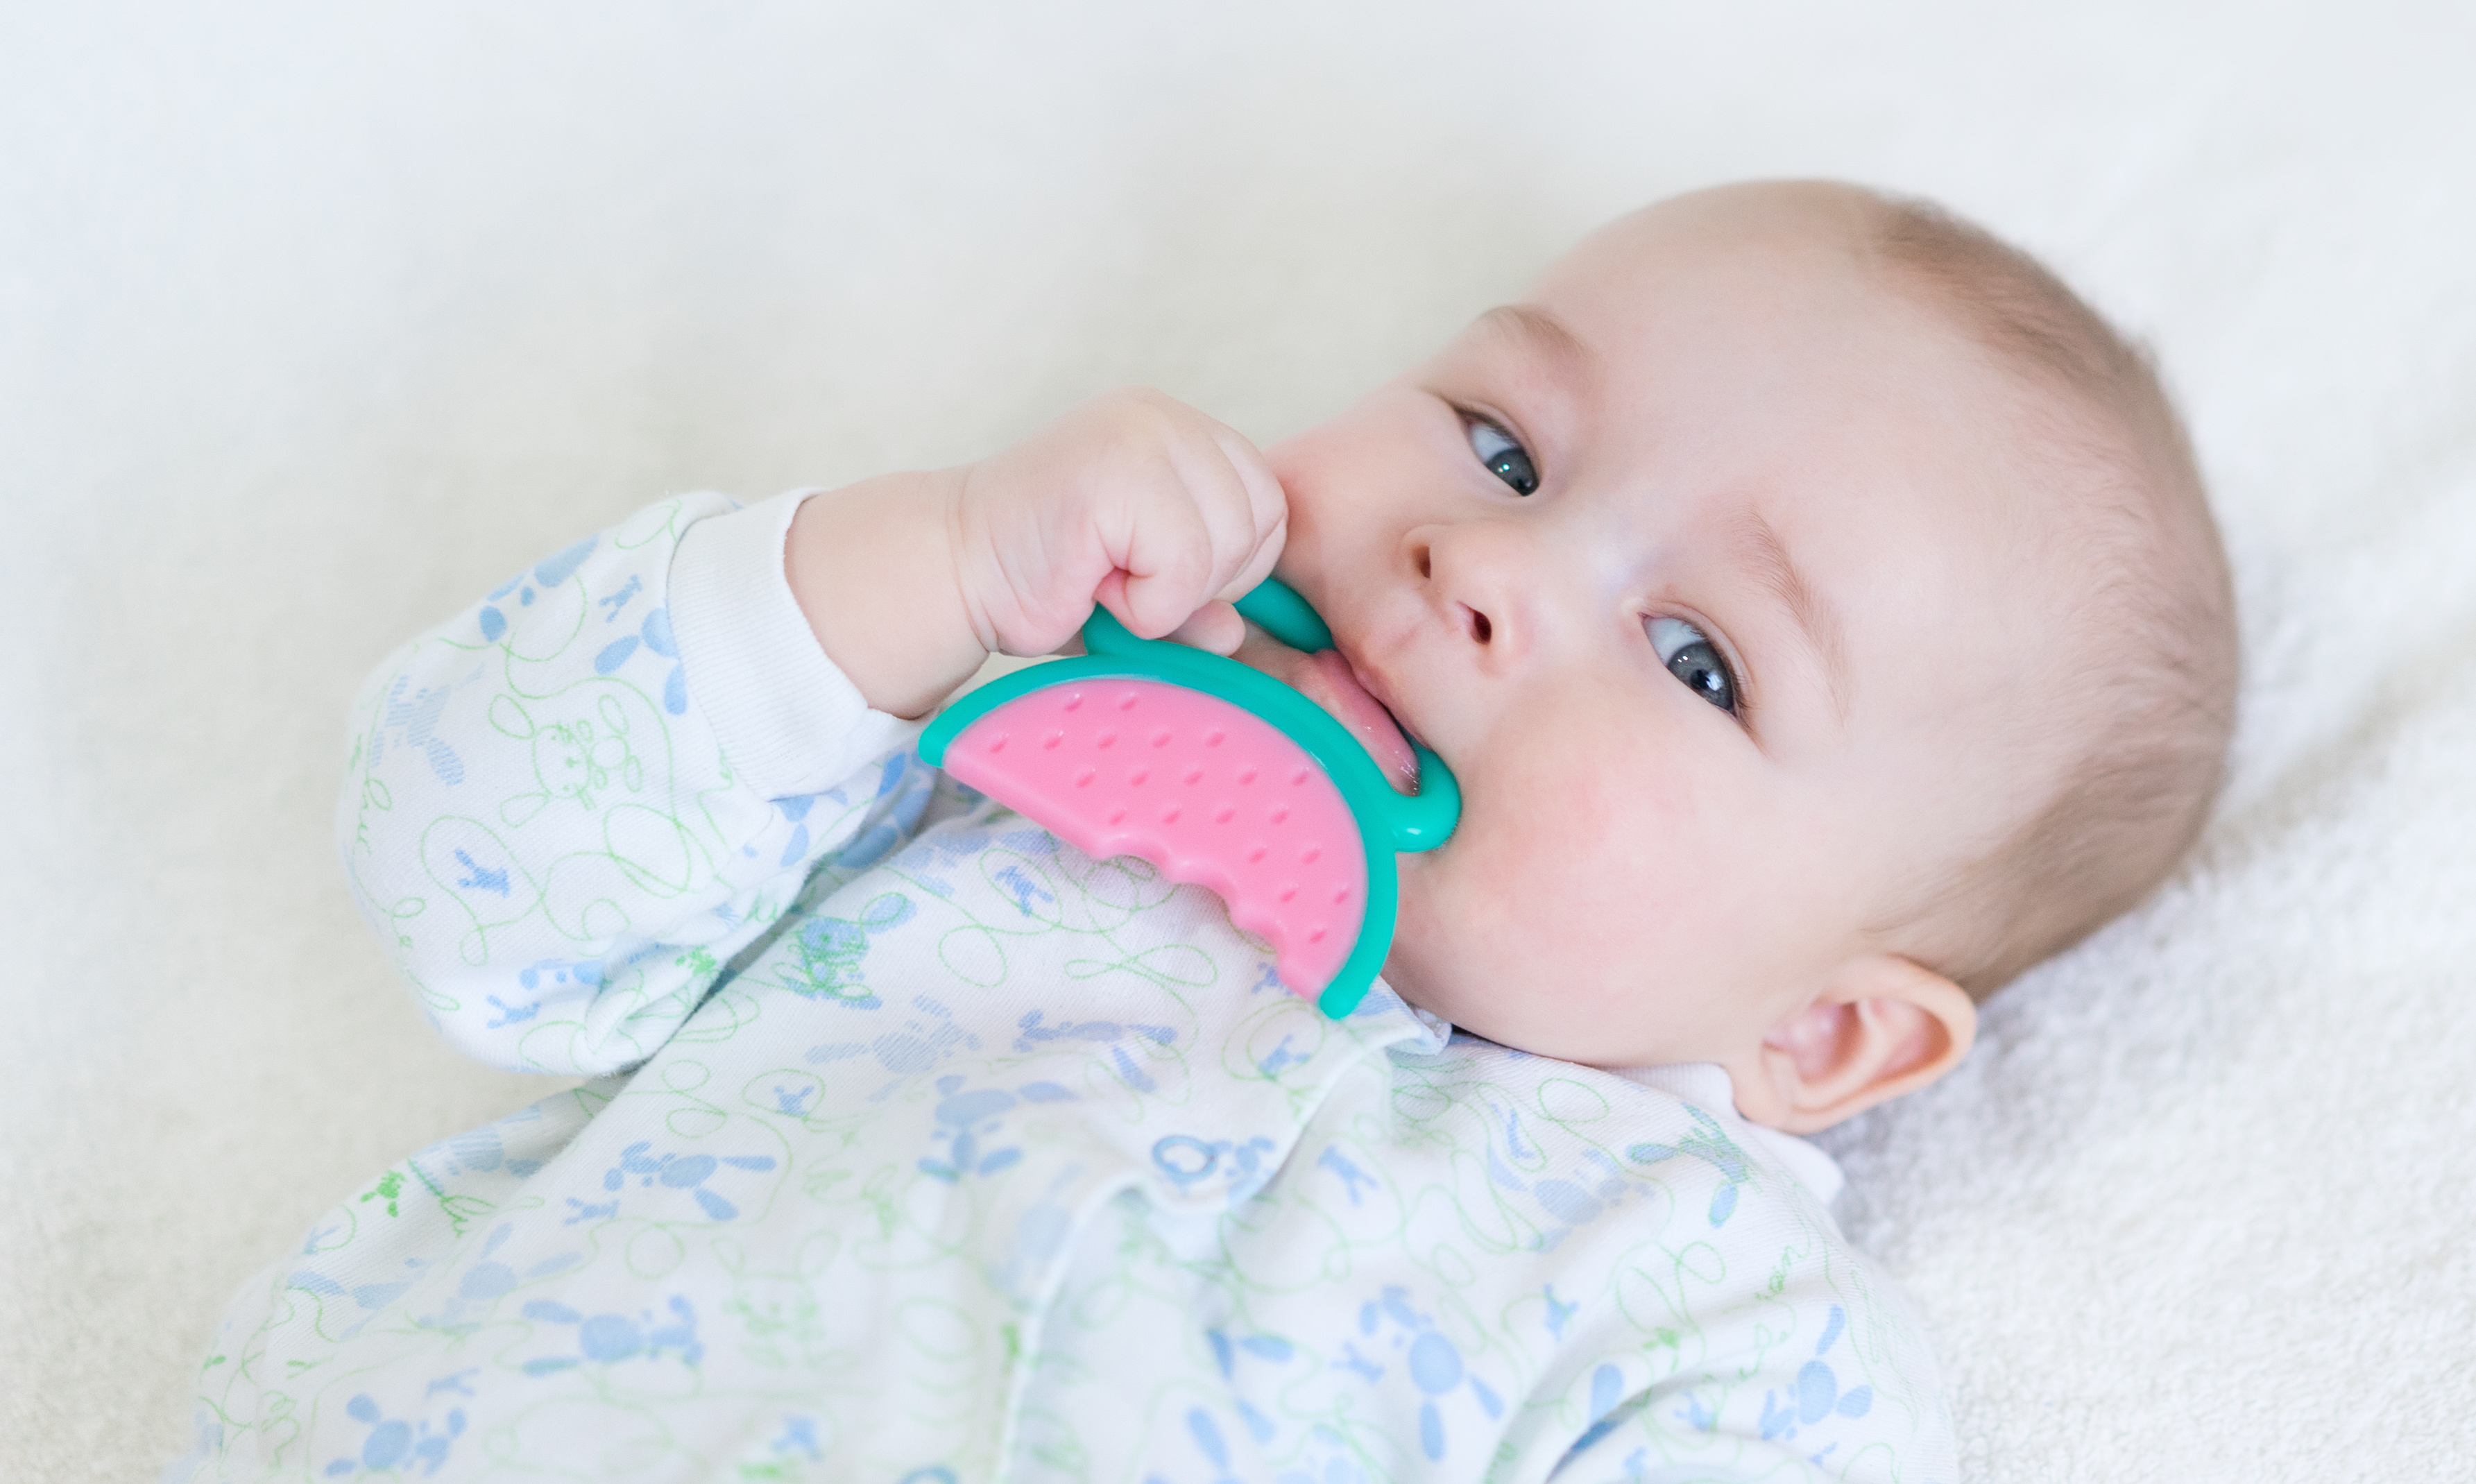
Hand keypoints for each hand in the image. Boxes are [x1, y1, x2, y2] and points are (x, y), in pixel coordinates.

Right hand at [951, 387, 1287, 661]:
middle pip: (1261, 518)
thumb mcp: (1143, 588)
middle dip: (1205, 579)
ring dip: (1171, 594)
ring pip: (1229, 542)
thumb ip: (1198, 598)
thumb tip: (1233, 632)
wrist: (952, 572)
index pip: (1268, 501)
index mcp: (1178, 428)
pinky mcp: (1116, 472)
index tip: (1155, 575)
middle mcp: (1164, 416)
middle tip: (1126, 582)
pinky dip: (1148, 605)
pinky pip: (1186, 563)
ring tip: (1105, 580)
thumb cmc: (1043, 580)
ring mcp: (1141, 434)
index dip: (1229, 564)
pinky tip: (1093, 587)